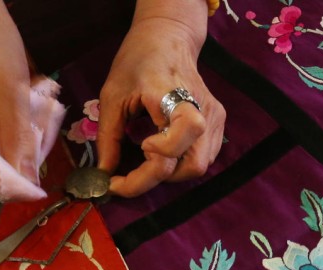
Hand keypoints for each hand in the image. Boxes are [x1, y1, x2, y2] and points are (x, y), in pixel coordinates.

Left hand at [96, 10, 225, 197]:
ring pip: (199, 166)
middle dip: (157, 178)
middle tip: (131, 174)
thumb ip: (108, 137)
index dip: (142, 175)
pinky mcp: (218, 120)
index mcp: (171, 97)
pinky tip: (163, 151)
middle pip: (191, 165)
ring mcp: (214, 116)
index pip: (169, 151)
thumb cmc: (137, 61)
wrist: (168, 36)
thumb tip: (104, 173)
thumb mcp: (112, 96)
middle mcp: (201, 109)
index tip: (116, 180)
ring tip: (147, 160)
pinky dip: (181, 163)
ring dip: (170, 173)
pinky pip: (204, 156)